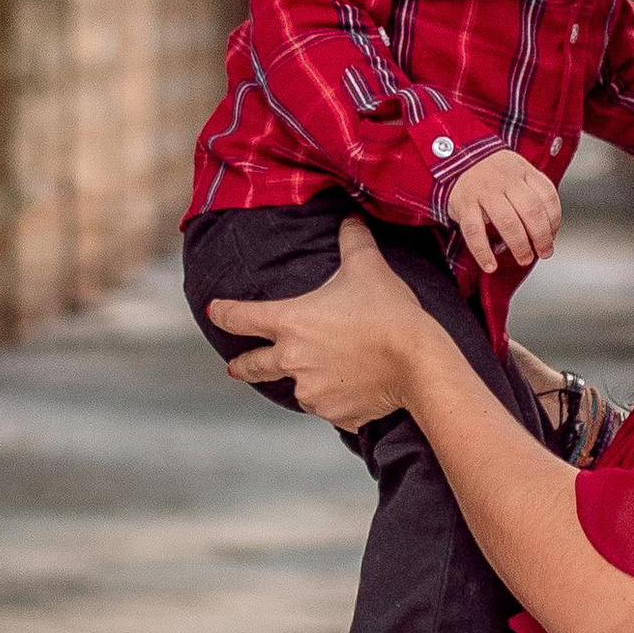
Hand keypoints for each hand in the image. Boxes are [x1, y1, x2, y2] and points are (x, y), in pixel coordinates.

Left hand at [207, 216, 431, 431]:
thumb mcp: (368, 267)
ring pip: (299, 387)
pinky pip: (330, 406)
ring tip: (334, 370)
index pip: (241, 317)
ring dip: (306, 380)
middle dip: (242, 366)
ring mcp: (311, 391)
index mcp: (289, 322)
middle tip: (234, 368)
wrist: (419, 361)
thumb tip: (351, 218)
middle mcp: (291, 360)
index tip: (214, 312)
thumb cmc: (389, 310)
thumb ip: (353, 240)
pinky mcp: (334, 413)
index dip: (224, 312)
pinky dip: (338, 399)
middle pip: (253, 366)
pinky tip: (357, 388)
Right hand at [444, 148, 562, 272]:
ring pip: (507, 221)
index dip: (554, 221)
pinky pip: (474, 231)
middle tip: (543, 252)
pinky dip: (483, 252)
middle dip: (541, 237)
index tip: (552, 237)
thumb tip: (548, 233)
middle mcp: (505, 179)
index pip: (547, 196)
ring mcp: (484, 190)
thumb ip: (533, 196)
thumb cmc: (494, 175)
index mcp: (523, 171)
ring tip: (524, 259)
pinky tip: (490, 265)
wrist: (458, 159)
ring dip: (519, 245)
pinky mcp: (464, 203)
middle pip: (531, 210)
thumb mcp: (518, 174)